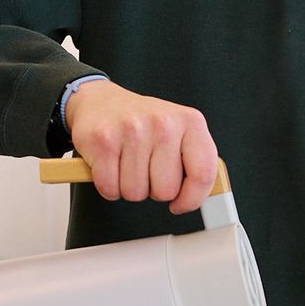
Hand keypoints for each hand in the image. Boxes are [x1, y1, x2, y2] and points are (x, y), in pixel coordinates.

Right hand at [63, 80, 219, 214]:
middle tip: (146, 169)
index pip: (204, 173)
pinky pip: (110, 188)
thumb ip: (195, 162)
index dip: (192, 199)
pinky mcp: (103, 140)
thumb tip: (201, 198)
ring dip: (130, 187)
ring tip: (128, 164)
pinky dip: (109, 186)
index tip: (181, 204)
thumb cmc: (143, 123)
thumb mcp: (179, 133)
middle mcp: (163, 123)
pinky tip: (112, 166)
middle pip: (166, 191)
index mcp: (190, 122)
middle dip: (154, 189)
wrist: (100, 102)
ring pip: (136, 193)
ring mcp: (132, 130)